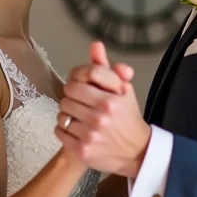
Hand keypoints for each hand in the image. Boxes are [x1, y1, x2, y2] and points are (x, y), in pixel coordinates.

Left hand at [55, 42, 149, 177]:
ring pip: (61, 115)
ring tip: (79, 117)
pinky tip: (76, 130)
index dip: (75, 82)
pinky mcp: (82, 151)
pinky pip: (59, 132)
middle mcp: (100, 118)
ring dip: (68, 115)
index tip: (80, 87)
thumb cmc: (127, 117)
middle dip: (72, 98)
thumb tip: (95, 45)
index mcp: (110, 100)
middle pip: (66, 97)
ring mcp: (90, 136)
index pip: (76, 81)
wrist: (137, 151)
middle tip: (80, 103)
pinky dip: (64, 130)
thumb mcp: (122, 90)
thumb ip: (106, 68)